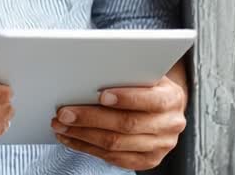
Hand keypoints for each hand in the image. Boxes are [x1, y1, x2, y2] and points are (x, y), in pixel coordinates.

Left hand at [49, 64, 187, 170]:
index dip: (126, 98)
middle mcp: (170, 125)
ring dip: (83, 136)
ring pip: (116, 145)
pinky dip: (88, 148)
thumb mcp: (147, 75)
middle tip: (64, 113)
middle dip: (91, 118)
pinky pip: (113, 159)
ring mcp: (159, 147)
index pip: (151, 100)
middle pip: (127, 125)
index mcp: (172, 99)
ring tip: (61, 126)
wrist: (166, 109)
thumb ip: (129, 75)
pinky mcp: (147, 161)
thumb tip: (93, 72)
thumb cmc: (149, 86)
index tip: (101, 94)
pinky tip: (72, 139)